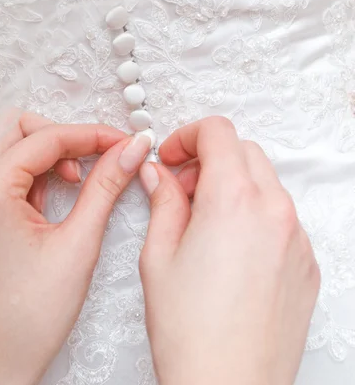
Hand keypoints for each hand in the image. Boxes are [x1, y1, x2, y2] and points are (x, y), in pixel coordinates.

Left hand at [0, 111, 150, 384]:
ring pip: (12, 143)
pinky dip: (36, 170)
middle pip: (21, 126)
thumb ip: (106, 187)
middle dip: (63, 135)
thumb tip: (129, 152)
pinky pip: (6, 167)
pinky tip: (57, 194)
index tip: (124, 143)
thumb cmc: (27, 315)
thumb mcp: (79, 244)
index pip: (48, 137)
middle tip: (98, 156)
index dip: (93, 135)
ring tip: (78, 181)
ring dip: (49, 152)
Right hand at [139, 117, 319, 384]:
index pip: (218, 132)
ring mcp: (297, 238)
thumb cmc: (191, 332)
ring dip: (234, 186)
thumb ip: (162, 200)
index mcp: (233, 200)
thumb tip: (158, 174)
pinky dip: (256, 215)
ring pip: (266, 183)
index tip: (172, 158)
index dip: (187, 136)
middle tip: (183, 189)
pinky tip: (232, 250)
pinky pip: (283, 218)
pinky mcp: (306, 263)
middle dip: (210, 159)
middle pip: (244, 151)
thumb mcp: (159, 255)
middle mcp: (274, 211)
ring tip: (205, 223)